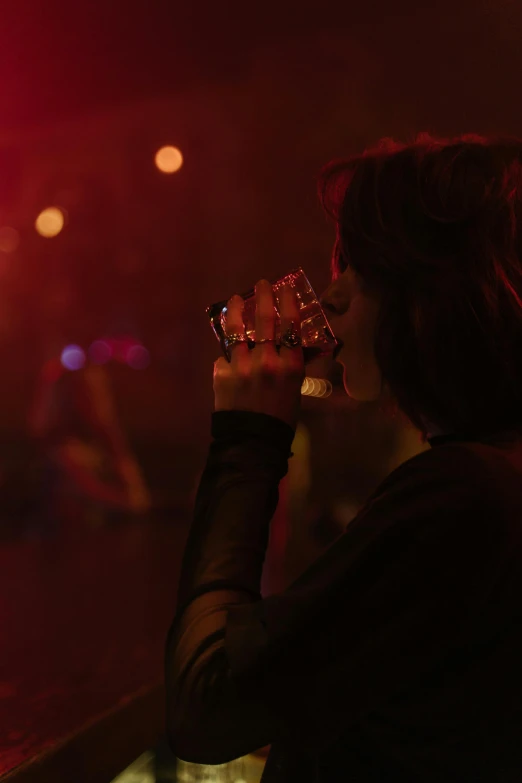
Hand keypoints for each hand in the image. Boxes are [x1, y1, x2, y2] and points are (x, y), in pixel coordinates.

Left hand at [213, 279, 304, 428]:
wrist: (253, 442)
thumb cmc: (281, 418)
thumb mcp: (295, 390)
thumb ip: (291, 365)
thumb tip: (291, 347)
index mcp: (290, 365)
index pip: (290, 325)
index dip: (287, 302)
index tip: (284, 288)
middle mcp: (266, 360)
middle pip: (264, 319)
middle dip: (263, 297)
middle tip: (261, 284)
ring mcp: (241, 366)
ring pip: (236, 330)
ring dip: (235, 311)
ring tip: (234, 300)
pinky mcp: (221, 374)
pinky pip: (224, 356)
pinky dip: (228, 354)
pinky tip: (229, 354)